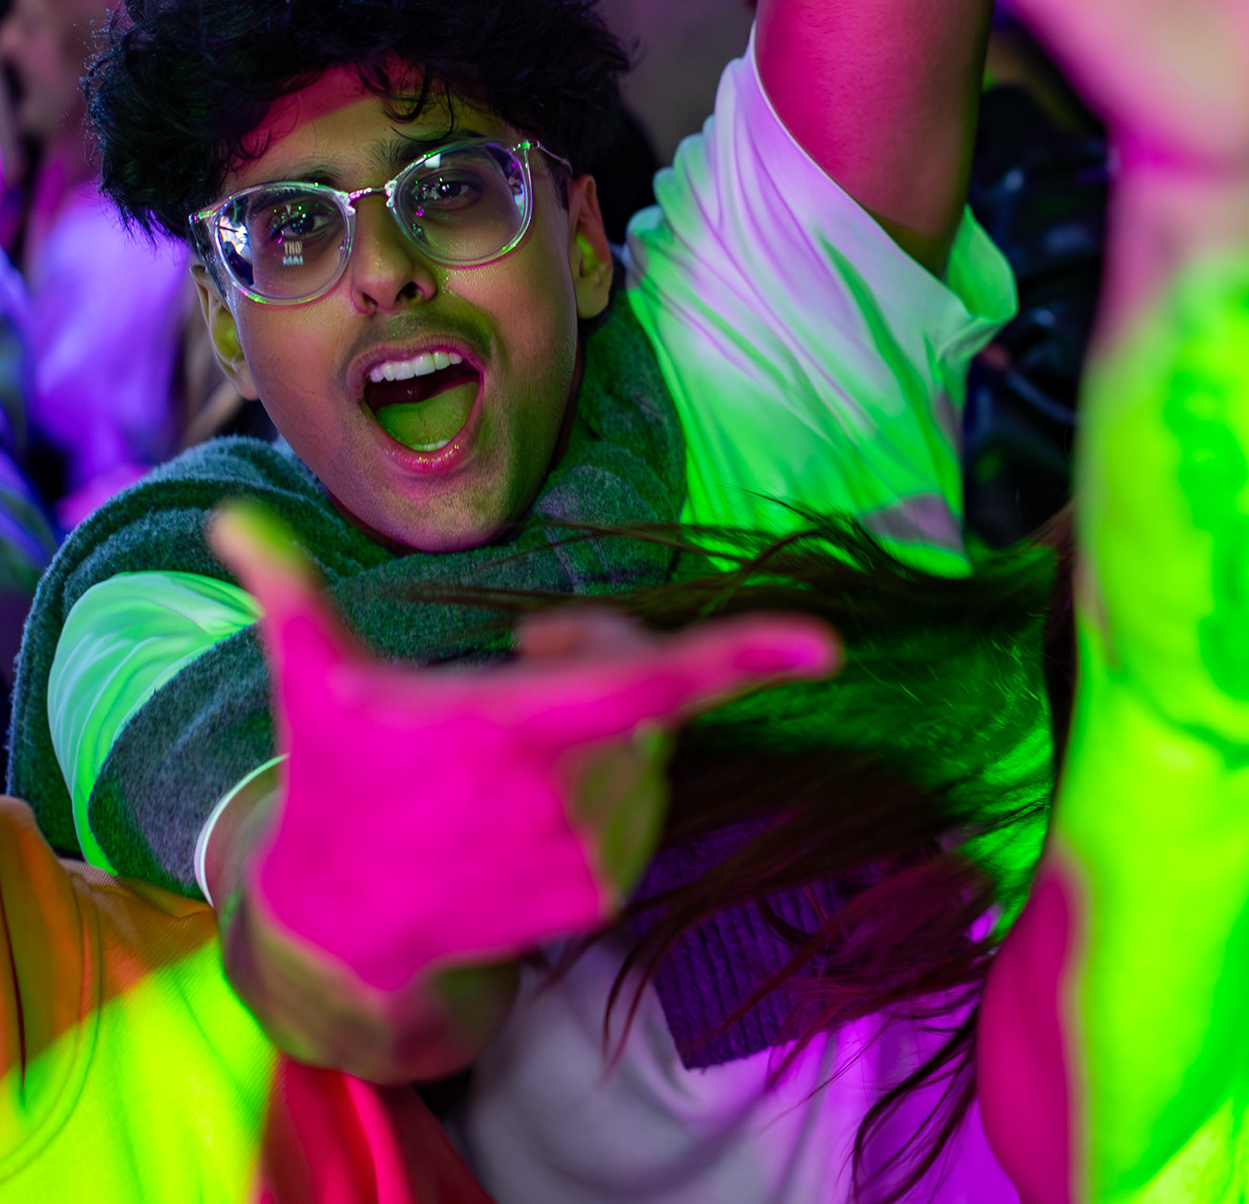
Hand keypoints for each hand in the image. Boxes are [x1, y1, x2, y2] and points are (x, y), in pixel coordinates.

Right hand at [209, 502, 839, 993]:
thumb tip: (229, 519)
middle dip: (609, 656)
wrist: (346, 921)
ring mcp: (592, 853)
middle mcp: (567, 798)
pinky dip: (610, 778)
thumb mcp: (308, 681)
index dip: (744, 659)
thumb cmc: (338, 777)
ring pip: (652, 749)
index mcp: (512, 728)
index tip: (825, 645)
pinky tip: (535, 792)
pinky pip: (643, 801)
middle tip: (538, 645)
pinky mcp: (604, 894)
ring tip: (522, 730)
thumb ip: (283, 592)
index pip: (654, 681)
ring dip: (609, 722)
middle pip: (652, 696)